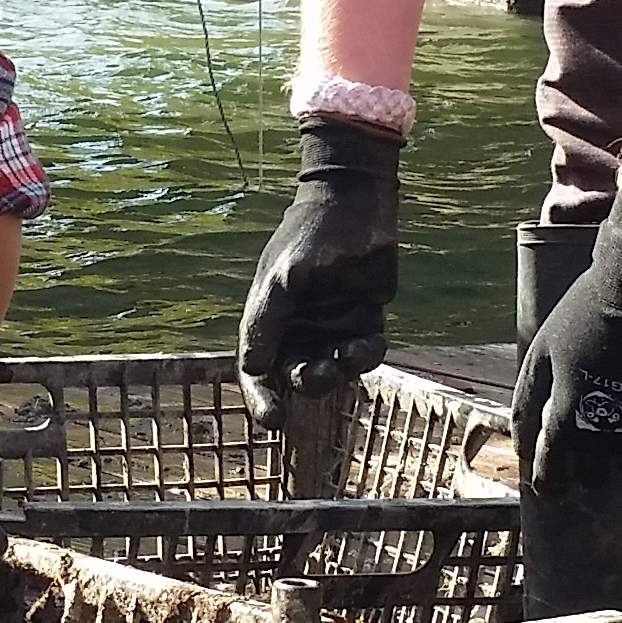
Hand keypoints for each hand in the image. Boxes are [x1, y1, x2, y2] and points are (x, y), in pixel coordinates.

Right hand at [237, 118, 403, 425]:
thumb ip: (267, 323)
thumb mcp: (282, 279)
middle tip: (322, 372)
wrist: (354, 201)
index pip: (257, 371)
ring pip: (334, 369)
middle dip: (310, 381)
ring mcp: (332, 325)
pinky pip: (364, 352)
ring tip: (349, 354)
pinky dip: (365, 355)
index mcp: (268, 319)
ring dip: (341, 370)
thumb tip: (253, 369)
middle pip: (298, 376)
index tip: (273, 421)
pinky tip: (369, 343)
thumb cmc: (310, 236)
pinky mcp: (363, 319)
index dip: (261, 398)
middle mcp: (299, 328)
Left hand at [515, 195, 621, 487]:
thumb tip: (519, 448)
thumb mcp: (542, 351)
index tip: (555, 483)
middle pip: (595, 478)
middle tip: (596, 435)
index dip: (550, 484)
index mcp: (567, 421)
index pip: (551, 478)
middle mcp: (606, 436)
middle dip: (590, 464)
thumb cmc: (589, 313)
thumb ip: (527, 403)